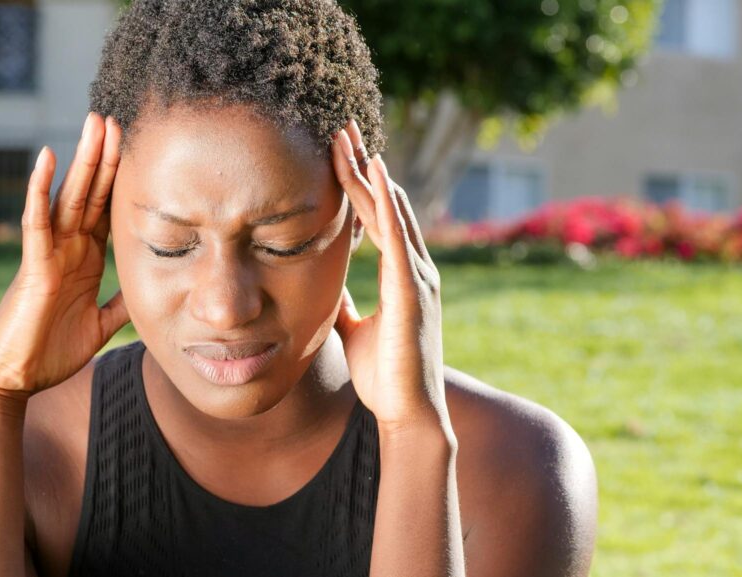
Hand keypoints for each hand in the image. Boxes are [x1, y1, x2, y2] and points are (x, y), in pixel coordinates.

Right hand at [0, 112, 129, 402]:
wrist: (13, 380)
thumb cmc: (50, 352)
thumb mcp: (99, 326)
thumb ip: (121, 305)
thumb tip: (148, 294)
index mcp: (84, 259)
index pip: (107, 210)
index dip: (122, 180)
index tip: (139, 147)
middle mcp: (67, 249)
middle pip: (90, 193)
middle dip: (105, 156)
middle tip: (117, 117)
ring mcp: (49, 253)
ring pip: (68, 197)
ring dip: (82, 159)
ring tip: (94, 122)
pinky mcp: (33, 267)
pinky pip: (37, 221)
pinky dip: (40, 189)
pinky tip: (47, 157)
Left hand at [330, 119, 447, 434]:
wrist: (406, 415)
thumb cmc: (384, 376)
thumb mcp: (354, 328)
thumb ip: (343, 303)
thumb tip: (324, 287)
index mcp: (400, 274)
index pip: (376, 216)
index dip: (358, 182)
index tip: (338, 150)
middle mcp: (413, 268)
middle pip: (385, 203)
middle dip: (363, 164)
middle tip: (341, 126)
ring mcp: (416, 277)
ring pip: (391, 213)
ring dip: (370, 174)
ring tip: (349, 138)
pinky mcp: (412, 292)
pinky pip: (397, 240)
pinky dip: (387, 206)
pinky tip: (375, 176)